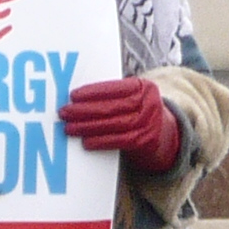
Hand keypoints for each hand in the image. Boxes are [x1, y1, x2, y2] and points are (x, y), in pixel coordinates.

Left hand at [58, 76, 182, 174]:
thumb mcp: (132, 98)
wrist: (164, 135)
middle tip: (64, 113)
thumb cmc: (137, 112)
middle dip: (84, 110)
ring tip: (70, 128)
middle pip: (112, 107)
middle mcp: (149, 103)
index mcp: (144, 87)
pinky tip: (86, 142)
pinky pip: (119, 141)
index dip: (93, 92)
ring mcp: (150, 123)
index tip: (73, 96)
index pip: (115, 88)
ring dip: (88, 127)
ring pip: (113, 124)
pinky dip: (101, 141)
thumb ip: (113, 96)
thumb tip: (77, 99)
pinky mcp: (147, 141)